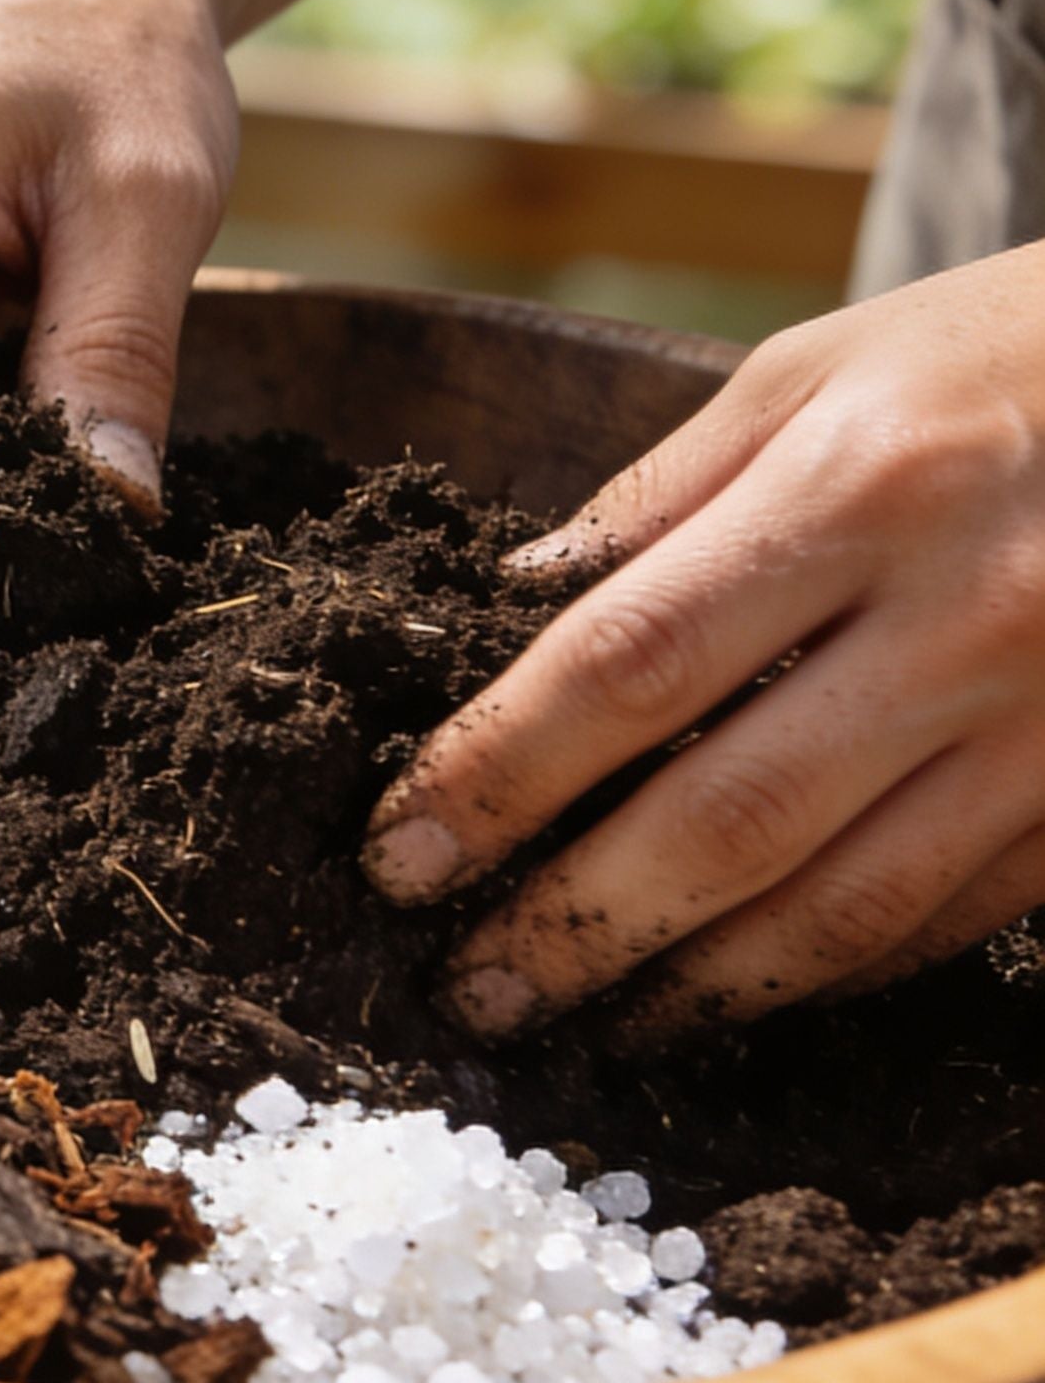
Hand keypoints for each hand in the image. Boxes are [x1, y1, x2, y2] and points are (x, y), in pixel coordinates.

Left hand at [364, 242, 1044, 1038]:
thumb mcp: (813, 369)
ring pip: (846, 906)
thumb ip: (660, 493)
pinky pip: (948, 917)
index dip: (497, 775)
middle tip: (464, 990)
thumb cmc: (996, 356)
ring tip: (581, 1026)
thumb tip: (510, 605)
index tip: (396, 857)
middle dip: (572, 923)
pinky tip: (739, 991)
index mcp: (857, 491)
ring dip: (696, 986)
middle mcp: (963, 620)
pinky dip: (831, 970)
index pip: (627, 665)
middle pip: (726, 819)